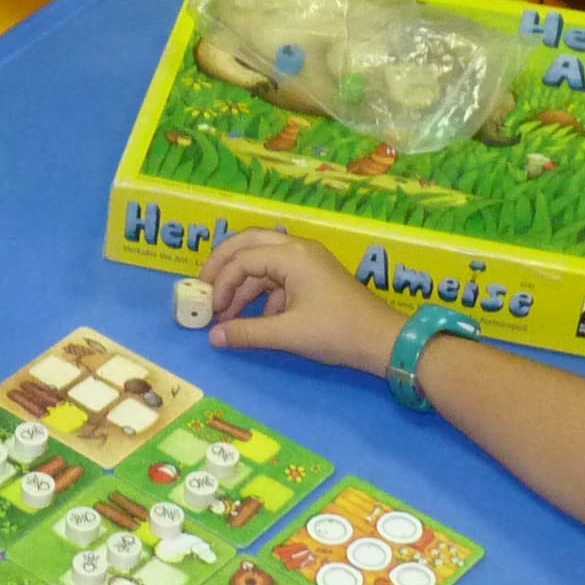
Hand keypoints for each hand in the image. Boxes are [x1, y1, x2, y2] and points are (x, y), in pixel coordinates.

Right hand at [202, 229, 403, 377]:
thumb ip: (246, 333)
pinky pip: (279, 278)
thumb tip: (213, 337)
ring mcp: (308, 262)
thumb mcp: (287, 333)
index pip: (243, 259)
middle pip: (250, 244)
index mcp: (292, 255)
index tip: (211, 311)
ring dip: (243, 286)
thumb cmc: (336, 332)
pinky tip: (256, 321)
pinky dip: (262, 295)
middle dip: (224, 265)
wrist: (382, 340)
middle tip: (203, 287)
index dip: (221, 283)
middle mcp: (298, 250)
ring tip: (226, 315)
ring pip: (264, 263)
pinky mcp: (314, 278)